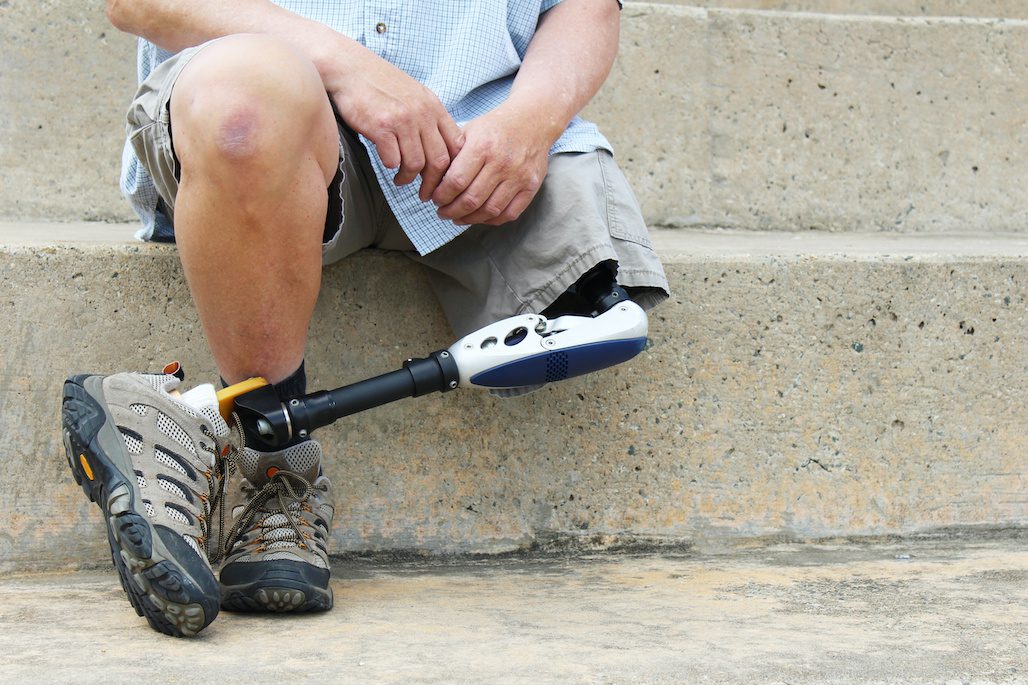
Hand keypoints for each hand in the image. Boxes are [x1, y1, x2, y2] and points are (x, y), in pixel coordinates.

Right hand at [325, 49, 463, 199]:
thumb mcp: (414, 95)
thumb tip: (438, 149)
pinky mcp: (380, 127)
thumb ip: (427, 118)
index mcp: (433, 106)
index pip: (456, 145)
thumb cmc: (378, 83)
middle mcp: (422, 113)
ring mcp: (402, 120)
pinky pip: (393, 160)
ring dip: (408, 178)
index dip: (453, 168)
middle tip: (424, 194)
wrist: (348, 67)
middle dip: (433, 184)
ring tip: (400, 180)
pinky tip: (387, 165)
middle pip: (440, 161)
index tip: (443, 180)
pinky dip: (391, 167)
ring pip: (416, 164)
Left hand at [431, 104, 552, 226]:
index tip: (434, 199)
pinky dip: (491, 220)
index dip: (441, 196)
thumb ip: (452, 154)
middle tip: (442, 212)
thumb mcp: (469, 130)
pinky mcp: (531, 186)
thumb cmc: (495, 127)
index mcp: (482, 146)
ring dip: (469, 219)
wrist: (532, 120)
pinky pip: (509, 213)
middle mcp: (502, 162)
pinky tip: (479, 217)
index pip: (456, 181)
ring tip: (457, 218)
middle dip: (451, 211)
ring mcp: (519, 176)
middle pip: (471, 200)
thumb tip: (433, 180)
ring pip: (489, 211)